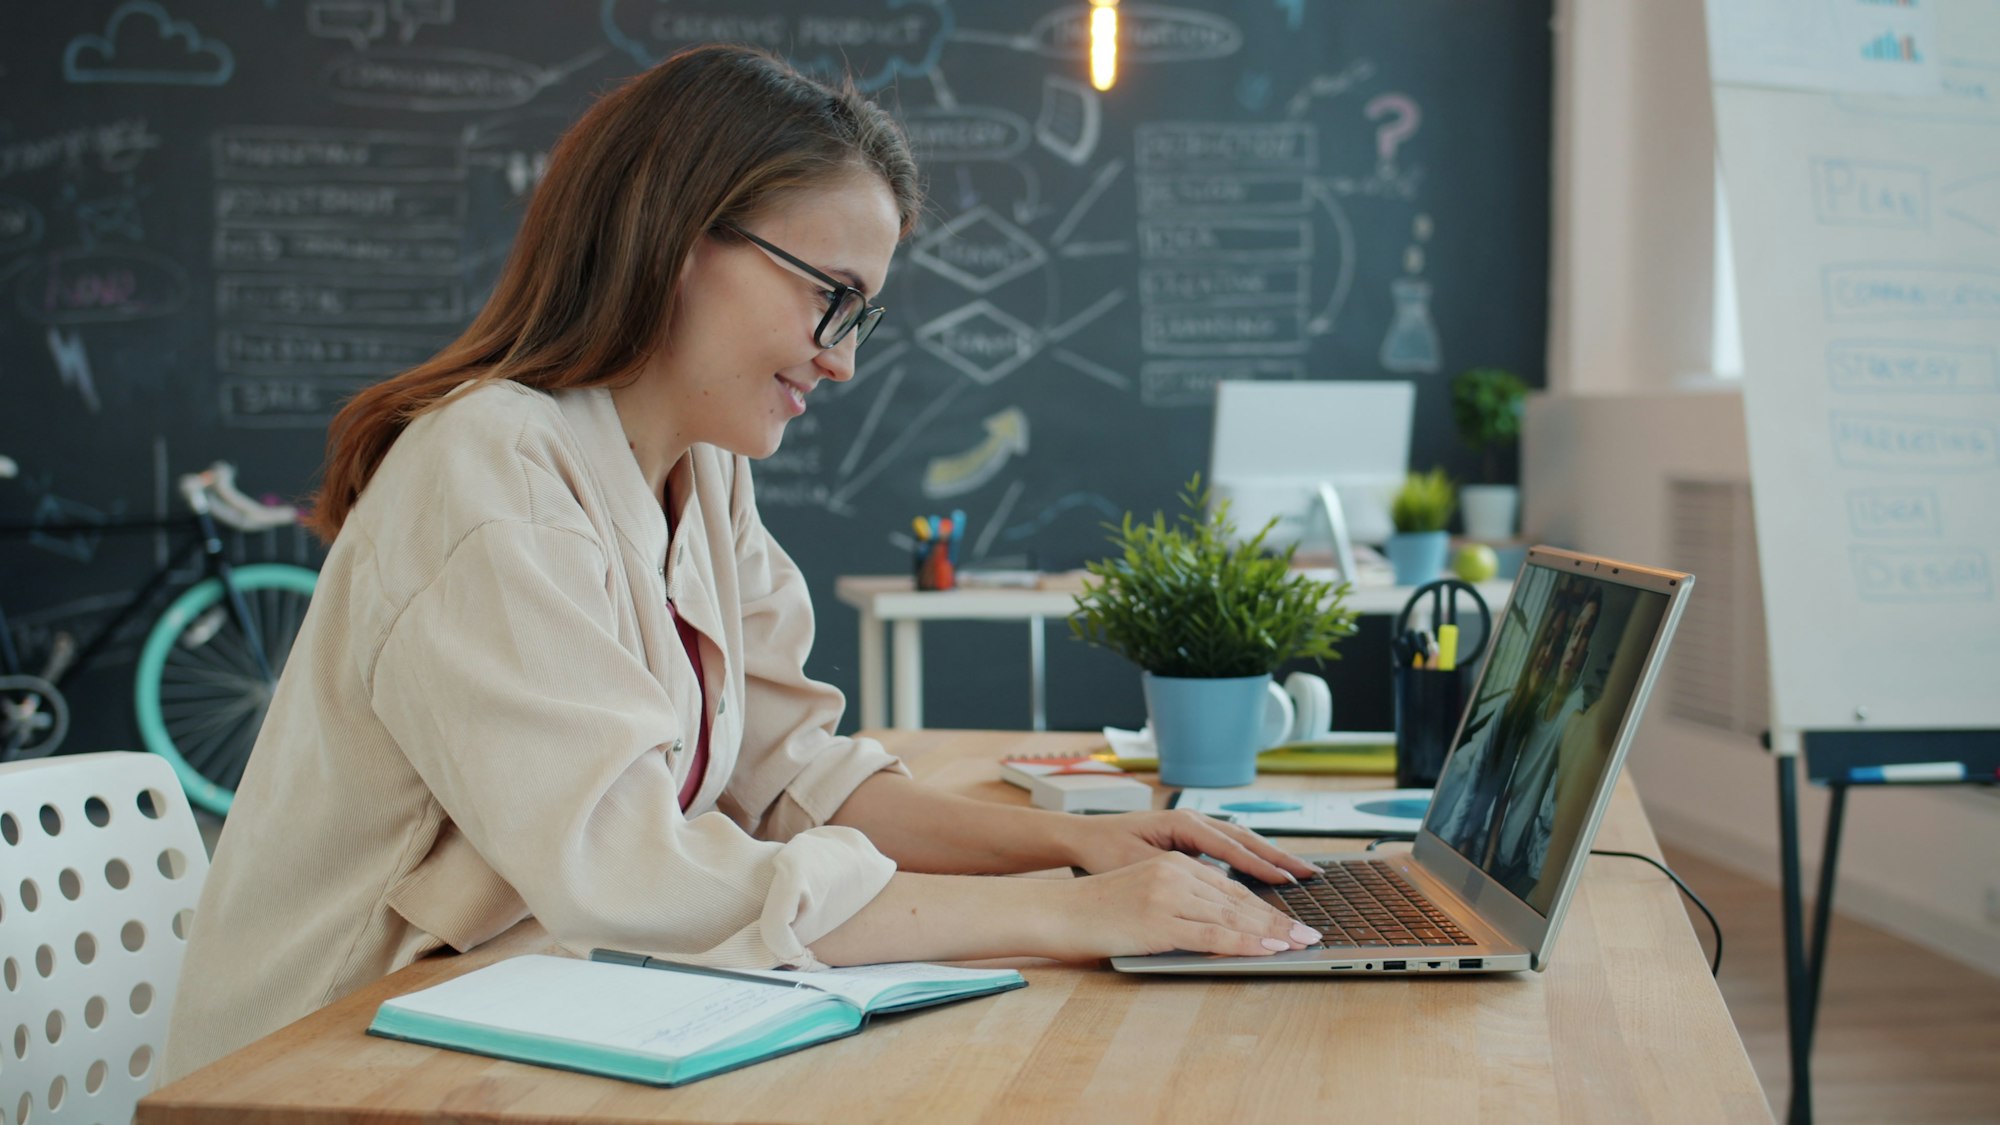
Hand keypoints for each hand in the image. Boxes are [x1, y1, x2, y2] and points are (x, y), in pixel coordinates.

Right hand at [1047, 853, 1320, 960]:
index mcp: (1173, 864)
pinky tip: (1267, 948)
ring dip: (1271, 932)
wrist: (1056, 911)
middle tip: (1309, 933)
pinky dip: (1246, 943)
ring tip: (1298, 943)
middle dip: (1278, 918)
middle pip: (1238, 899)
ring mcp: (1168, 896)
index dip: (1264, 904)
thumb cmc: (1095, 909)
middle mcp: (1175, 874)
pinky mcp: (1159, 921)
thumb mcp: (1142, 893)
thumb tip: (1216, 922)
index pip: (1229, 886)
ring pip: (1232, 915)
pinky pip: (1212, 934)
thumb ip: (1178, 900)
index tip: (1291, 918)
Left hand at [1061, 808, 1320, 884]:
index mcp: (1182, 823)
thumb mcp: (1138, 865)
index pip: (1230, 846)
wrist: (1084, 837)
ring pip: (1242, 841)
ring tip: (1300, 872)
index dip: (1259, 864)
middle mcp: (1193, 820)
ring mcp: (1195, 827)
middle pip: (1245, 838)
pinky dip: (1253, 858)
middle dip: (1278, 858)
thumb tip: (1212, 885)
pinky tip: (1271, 872)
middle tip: (1309, 874)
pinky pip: (1230, 847)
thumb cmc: (1106, 851)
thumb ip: (1175, 874)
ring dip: (1271, 856)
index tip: (1284, 880)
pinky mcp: (1193, 838)